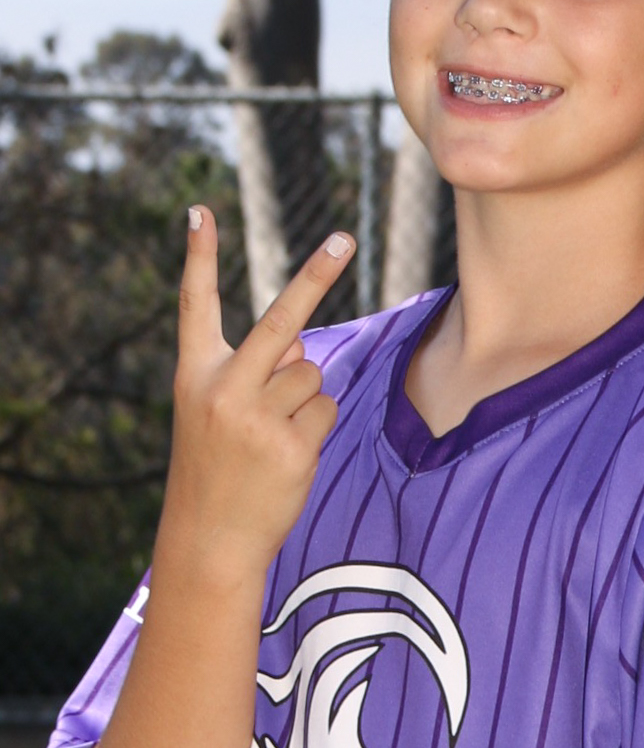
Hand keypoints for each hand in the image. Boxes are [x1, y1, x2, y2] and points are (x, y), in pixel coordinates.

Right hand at [157, 208, 352, 586]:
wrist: (209, 537)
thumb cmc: (217, 468)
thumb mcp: (217, 413)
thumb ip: (254, 373)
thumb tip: (301, 350)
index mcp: (195, 373)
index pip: (196, 304)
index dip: (199, 256)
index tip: (200, 210)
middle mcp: (223, 388)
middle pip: (283, 321)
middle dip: (317, 276)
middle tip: (344, 237)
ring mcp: (257, 417)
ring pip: (313, 375)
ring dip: (305, 401)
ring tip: (273, 438)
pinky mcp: (291, 445)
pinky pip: (327, 411)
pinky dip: (316, 429)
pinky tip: (287, 456)